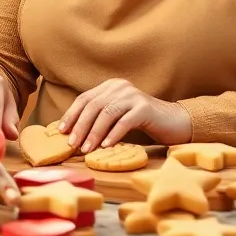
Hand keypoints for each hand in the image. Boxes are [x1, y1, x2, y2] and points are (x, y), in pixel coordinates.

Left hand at [58, 78, 192, 152]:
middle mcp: (120, 87)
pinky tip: (105, 146)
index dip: (71, 114)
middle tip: (71, 144)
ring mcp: (133, 96)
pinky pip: (124, 121)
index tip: (61, 130)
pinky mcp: (145, 108)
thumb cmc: (142, 123)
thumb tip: (72, 134)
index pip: (85, 98)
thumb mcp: (117, 116)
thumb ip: (99, 118)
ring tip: (86, 149)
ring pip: (107, 113)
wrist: (174, 122)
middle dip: (80, 125)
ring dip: (94, 132)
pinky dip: (113, 134)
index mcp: (110, 86)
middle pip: (93, 105)